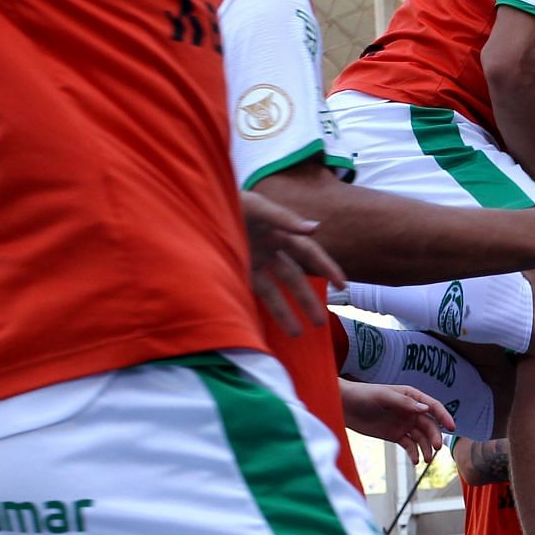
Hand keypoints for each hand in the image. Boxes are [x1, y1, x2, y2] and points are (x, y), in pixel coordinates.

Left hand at [240, 190, 344, 336]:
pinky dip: (262, 307)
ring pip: (274, 291)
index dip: (326, 267)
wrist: (192, 207)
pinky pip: (252, 292)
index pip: (308, 251)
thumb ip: (284, 218)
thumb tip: (316, 228)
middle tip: (321, 322)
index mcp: (278, 230)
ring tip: (297, 334)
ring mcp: (251, 261)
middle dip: (307, 300)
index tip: (342, 285)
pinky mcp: (235, 271)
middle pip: (294, 277)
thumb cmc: (227, 201)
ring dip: (285, 311)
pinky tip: (270, 325)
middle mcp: (268, 248)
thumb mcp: (255, 206)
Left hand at [339, 381, 453, 464]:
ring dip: (426, 448)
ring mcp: (403, 424)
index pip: (433, 407)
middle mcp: (411, 411)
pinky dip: (414, 453)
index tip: (452, 428)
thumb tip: (425, 410)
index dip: (444, 416)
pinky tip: (415, 461)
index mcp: (411, 397)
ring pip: (421, 437)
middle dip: (434, 437)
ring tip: (426, 459)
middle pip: (429, 425)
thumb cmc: (364, 395)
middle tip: (436, 449)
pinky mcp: (395, 435)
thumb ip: (404, 403)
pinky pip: (409, 445)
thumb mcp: (384, 396)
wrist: (344, 405)